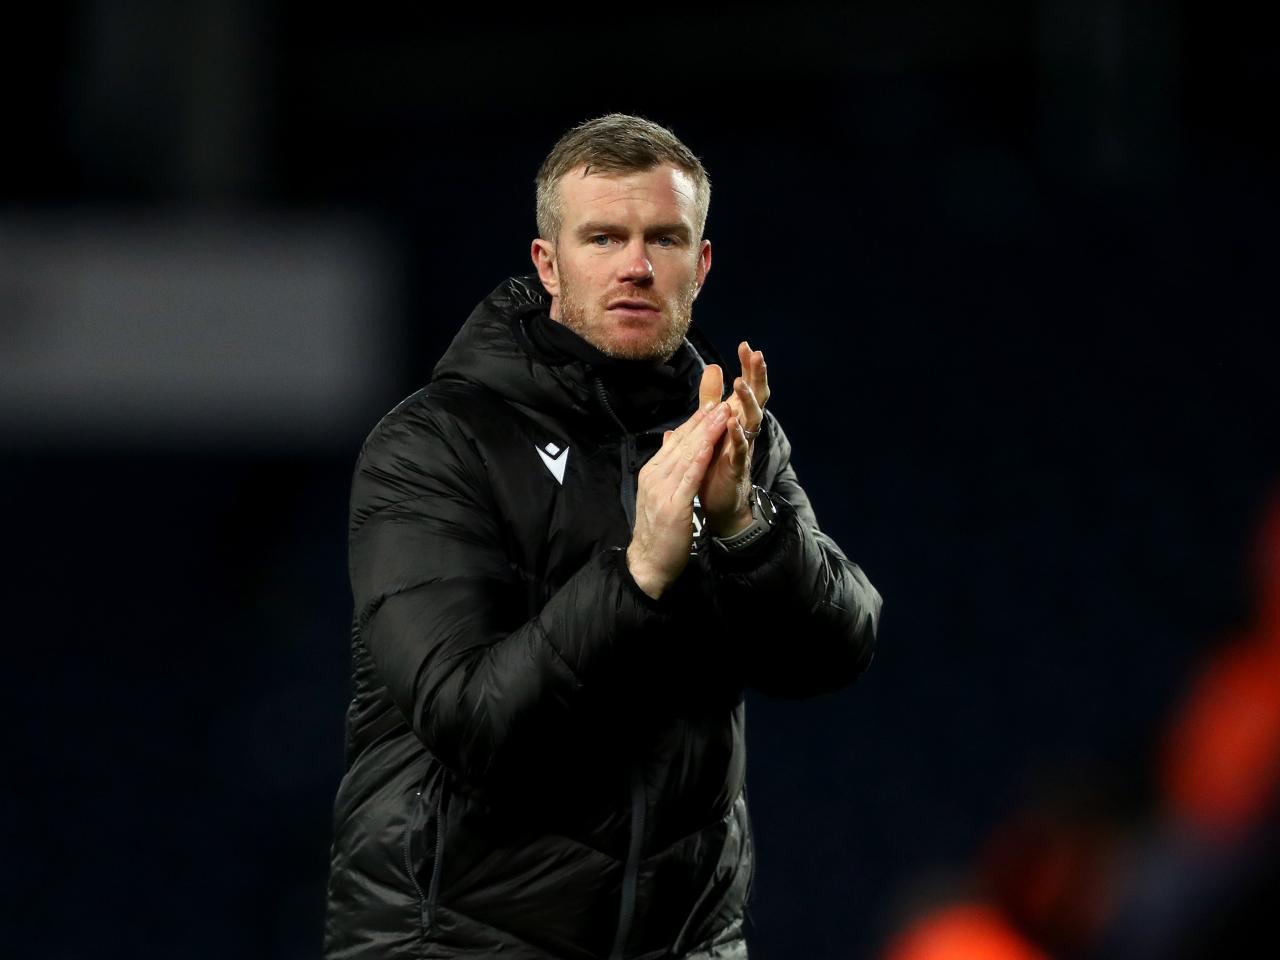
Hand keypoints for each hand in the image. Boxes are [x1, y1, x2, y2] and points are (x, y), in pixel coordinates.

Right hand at [627, 400, 730, 597]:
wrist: (648, 562)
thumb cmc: (657, 531)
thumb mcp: (658, 495)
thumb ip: (665, 470)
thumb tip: (669, 444)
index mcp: (652, 472)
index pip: (674, 441)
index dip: (694, 422)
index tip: (710, 405)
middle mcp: (655, 475)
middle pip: (682, 442)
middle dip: (703, 420)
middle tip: (721, 399)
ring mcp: (663, 489)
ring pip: (688, 453)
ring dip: (706, 431)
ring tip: (723, 412)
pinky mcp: (674, 504)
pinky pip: (690, 476)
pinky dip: (702, 456)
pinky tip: (713, 442)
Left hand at [697, 341, 769, 536]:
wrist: (720, 504)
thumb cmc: (716, 463)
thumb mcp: (712, 423)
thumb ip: (712, 398)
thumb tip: (713, 367)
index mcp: (738, 418)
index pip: (747, 388)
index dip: (748, 368)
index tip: (746, 345)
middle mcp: (745, 429)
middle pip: (756, 398)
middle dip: (756, 376)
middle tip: (757, 354)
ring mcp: (743, 447)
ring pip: (751, 420)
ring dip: (746, 401)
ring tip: (739, 384)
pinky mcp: (737, 467)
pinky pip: (740, 449)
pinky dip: (737, 435)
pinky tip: (732, 422)